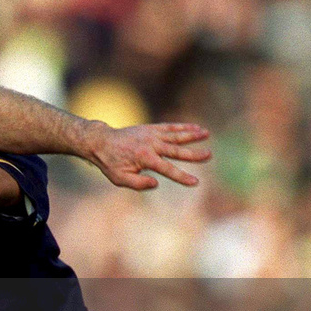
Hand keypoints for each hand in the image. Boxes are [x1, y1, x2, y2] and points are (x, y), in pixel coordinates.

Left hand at [86, 122, 211, 189]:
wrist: (101, 142)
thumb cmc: (110, 163)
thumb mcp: (119, 179)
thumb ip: (138, 183)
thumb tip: (156, 183)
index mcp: (144, 159)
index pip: (167, 169)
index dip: (182, 176)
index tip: (195, 181)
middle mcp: (151, 145)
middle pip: (176, 150)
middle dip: (193, 154)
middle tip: (209, 155)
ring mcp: (151, 135)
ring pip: (175, 135)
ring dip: (192, 135)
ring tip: (207, 133)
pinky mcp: (151, 128)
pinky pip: (169, 127)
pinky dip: (182, 126)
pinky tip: (195, 127)